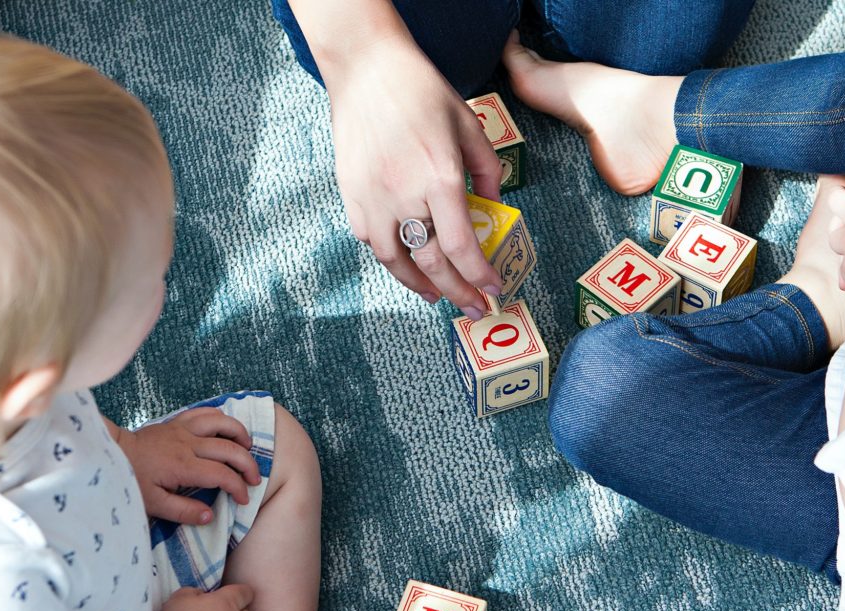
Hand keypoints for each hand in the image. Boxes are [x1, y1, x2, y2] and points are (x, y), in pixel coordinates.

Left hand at [113, 408, 260, 524]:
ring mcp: (183, 429)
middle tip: (255, 479)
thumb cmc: (131, 480)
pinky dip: (222, 418)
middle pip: (229, 448)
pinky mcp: (178, 421)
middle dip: (248, 464)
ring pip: (222, 422)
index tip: (243, 499)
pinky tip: (227, 429)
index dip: (238, 488)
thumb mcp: (153, 504)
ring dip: (240, 434)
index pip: (221, 475)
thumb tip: (210, 516)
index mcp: (183, 466)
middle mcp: (188, 444)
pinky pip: (206, 412)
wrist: (112, 453)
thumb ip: (183, 511)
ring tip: (248, 448)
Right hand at [324, 37, 503, 318]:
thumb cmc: (422, 92)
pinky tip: (406, 262)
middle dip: (458, 293)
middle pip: (432, 263)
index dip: (479, 276)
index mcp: (439, 177)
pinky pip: (372, 241)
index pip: (462, 247)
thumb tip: (494, 210)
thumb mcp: (469, 126)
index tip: (493, 290)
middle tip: (474, 308)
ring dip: (420, 285)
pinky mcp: (351, 195)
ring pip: (396, 262)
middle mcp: (404, 195)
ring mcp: (372, 198)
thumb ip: (487, 172)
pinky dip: (392, 258)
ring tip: (438, 295)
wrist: (366, 69)